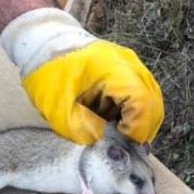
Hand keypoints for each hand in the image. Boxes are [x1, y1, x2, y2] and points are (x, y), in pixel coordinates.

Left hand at [0, 9, 163, 144]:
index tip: (119, 144)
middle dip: (139, 129)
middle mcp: (128, 63)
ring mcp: (130, 64)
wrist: (40, 44)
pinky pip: (140, 94)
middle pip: (152, 102)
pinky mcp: (127, 69)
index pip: (142, 103)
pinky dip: (131, 112)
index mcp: (112, 68)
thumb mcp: (61, 112)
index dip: (136, 129)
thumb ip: (89, 131)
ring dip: (136, 121)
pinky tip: (113, 121)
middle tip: (119, 146)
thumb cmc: (47, 75)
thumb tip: (112, 148)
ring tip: (114, 134)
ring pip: (150, 100)